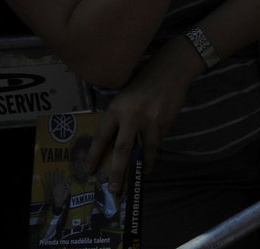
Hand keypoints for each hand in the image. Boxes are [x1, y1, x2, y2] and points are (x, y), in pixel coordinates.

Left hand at [88, 43, 197, 189]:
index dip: (94, 155)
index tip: (89, 170)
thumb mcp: (124, 99)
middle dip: (117, 172)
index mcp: (116, 108)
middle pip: (122, 149)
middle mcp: (132, 115)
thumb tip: (115, 146)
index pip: (102, 137)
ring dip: (143, 164)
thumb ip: (119, 120)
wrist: (170, 70)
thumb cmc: (143, 84)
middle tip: (113, 189)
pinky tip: (155, 148)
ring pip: (145, 149)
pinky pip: (159, 138)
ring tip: (142, 174)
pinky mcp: (166, 121)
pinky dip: (155, 145)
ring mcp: (151, 119)